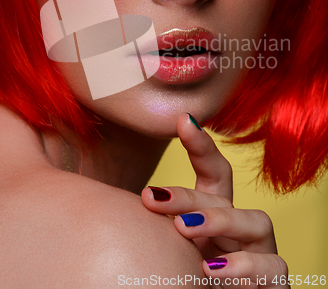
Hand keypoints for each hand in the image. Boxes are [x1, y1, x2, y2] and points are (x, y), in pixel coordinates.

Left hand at [141, 113, 287, 287]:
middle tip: (153, 199)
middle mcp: (239, 228)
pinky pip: (273, 267)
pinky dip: (245, 267)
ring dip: (220, 221)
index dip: (201, 146)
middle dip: (190, 195)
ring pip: (257, 221)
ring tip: (184, 229)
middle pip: (224, 196)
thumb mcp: (168, 248)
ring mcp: (260, 252)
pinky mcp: (274, 280)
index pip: (214, 173)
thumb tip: (119, 201)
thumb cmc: (185, 279)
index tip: (183, 120)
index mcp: (215, 215)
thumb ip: (151, 226)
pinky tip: (211, 271)